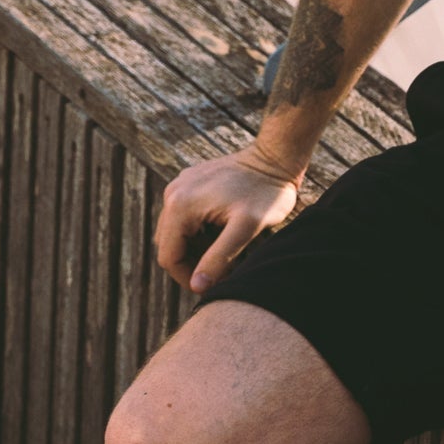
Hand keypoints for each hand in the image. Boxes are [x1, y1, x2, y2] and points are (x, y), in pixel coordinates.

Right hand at [154, 144, 303, 294]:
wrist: (275, 157)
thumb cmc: (266, 193)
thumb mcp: (246, 229)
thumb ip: (219, 257)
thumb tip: (196, 287)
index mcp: (180, 206)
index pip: (168, 257)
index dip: (187, 278)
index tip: (211, 287)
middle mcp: (172, 194)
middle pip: (168, 245)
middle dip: (191, 264)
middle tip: (222, 273)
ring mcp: (179, 186)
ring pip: (175, 232)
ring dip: (194, 249)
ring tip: (224, 254)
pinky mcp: (189, 183)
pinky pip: (183, 216)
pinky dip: (197, 231)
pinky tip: (221, 234)